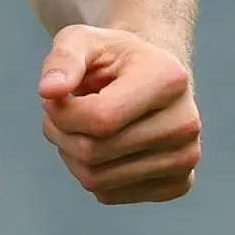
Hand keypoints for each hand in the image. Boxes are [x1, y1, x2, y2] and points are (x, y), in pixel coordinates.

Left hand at [35, 24, 200, 203]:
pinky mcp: (179, 184)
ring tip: (80, 126)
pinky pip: (109, 194)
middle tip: (61, 111)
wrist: (151, 78)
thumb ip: (62, 59)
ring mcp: (186, 158)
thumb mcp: (82, 40)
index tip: (53, 96)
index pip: (100, 118)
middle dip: (60, 132)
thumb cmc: (111, 58)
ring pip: (96, 179)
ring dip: (70, 154)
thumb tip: (48, 91)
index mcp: (169, 80)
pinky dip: (90, 172)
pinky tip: (101, 146)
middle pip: (93, 152)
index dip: (60, 113)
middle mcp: (186, 123)